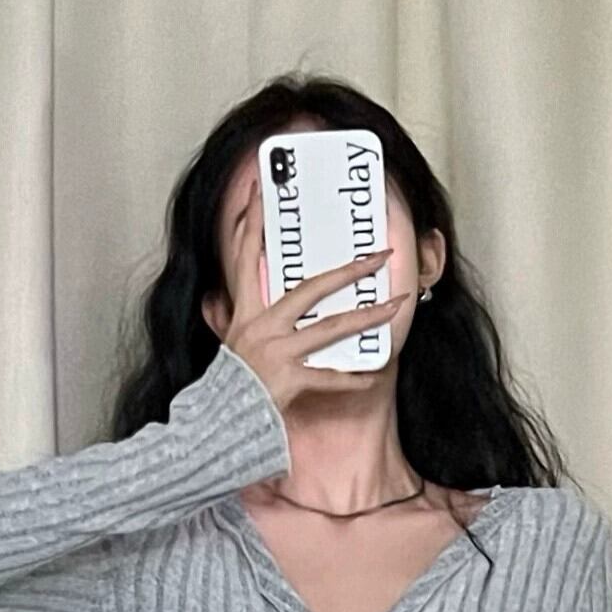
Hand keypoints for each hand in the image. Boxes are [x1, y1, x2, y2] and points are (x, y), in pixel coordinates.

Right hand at [219, 175, 409, 415]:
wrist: (216, 422)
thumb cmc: (225, 384)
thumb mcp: (225, 342)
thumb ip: (226, 317)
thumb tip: (219, 297)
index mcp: (245, 312)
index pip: (246, 255)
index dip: (251, 221)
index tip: (260, 188)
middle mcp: (263, 327)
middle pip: (312, 288)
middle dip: (349, 271)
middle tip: (378, 257)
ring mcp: (278, 353)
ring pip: (332, 328)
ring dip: (367, 316)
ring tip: (395, 305)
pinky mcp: (290, 381)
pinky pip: (330, 378)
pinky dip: (352, 379)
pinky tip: (373, 374)